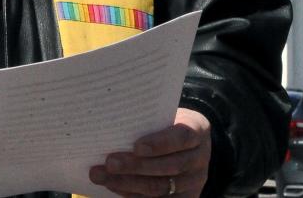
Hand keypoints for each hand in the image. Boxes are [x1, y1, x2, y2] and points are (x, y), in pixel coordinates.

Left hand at [89, 108, 210, 196]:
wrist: (188, 143)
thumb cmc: (167, 122)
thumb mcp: (163, 114)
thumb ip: (146, 119)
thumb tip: (109, 123)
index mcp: (197, 129)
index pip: (182, 137)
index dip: (160, 143)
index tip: (136, 146)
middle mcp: (200, 158)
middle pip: (170, 166)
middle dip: (136, 167)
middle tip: (109, 163)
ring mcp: (194, 181)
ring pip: (161, 187)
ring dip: (128, 183)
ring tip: (102, 176)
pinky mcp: (185, 197)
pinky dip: (132, 194)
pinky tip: (113, 186)